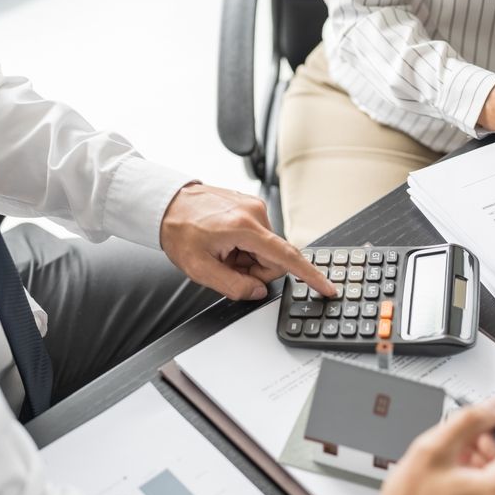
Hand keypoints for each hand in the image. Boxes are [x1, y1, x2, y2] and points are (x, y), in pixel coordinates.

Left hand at [159, 184, 335, 299]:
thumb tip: (258, 291)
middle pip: (276, 258)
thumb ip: (233, 285)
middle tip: (229, 267)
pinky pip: (260, 238)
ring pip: (267, 250)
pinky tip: (227, 243)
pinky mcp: (252, 206)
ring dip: (249, 259)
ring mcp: (255, 207)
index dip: (309, 276)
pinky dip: (246, 247)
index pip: (287, 257)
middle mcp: (256, 213)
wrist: (167, 204)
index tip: (327, 288)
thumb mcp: (200, 269)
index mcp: (245, 227)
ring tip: (224, 252)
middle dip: (256, 270)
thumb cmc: (179, 230)